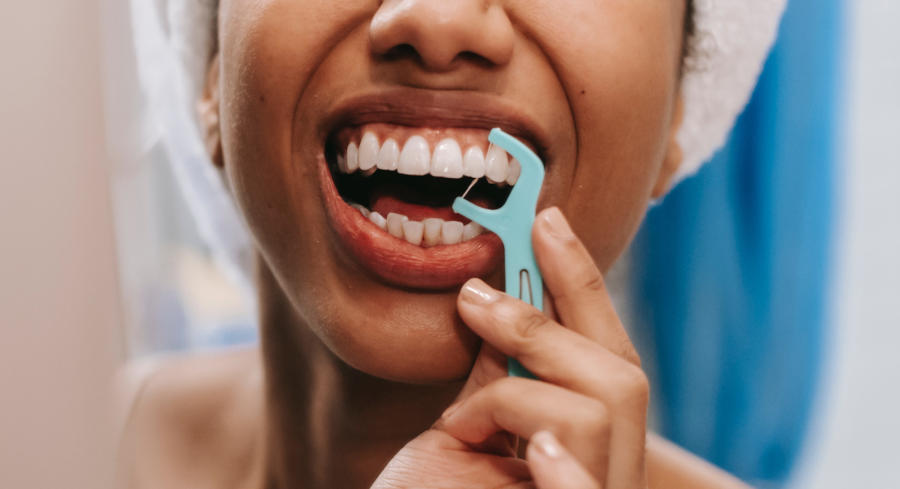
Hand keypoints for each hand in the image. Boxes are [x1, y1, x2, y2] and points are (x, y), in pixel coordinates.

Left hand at [373, 207, 649, 488]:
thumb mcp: (466, 430)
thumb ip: (499, 375)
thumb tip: (504, 297)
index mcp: (589, 450)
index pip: (608, 357)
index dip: (580, 285)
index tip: (543, 220)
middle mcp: (608, 477)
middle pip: (624, 377)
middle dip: (547, 321)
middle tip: (472, 295)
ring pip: (602, 410)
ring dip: (515, 395)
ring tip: (460, 424)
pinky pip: (582, 487)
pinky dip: (556, 463)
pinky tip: (525, 452)